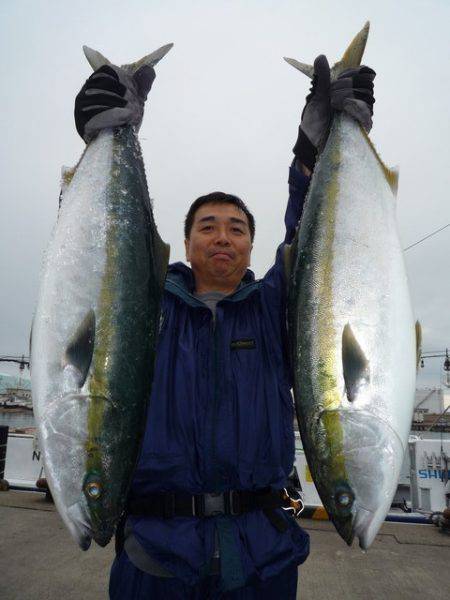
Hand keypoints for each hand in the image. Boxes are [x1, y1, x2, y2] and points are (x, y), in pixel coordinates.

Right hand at [74, 64, 155, 140]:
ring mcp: (81, 108)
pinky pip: (100, 115)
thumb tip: (150, 70)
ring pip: (105, 99)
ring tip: (134, 116)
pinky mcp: (82, 123)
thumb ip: (141, 86)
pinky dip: (117, 115)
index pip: (108, 71)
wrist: (114, 149)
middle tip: (137, 108)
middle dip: (127, 95)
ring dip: (124, 107)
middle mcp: (85, 93)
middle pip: (108, 84)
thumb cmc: (123, 124)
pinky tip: (128, 118)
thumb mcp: (135, 102)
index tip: (136, 93)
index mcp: (95, 84)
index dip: (125, 80)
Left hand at [293, 56, 375, 171]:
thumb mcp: (316, 97)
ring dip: (347, 96)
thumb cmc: (314, 121)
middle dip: (347, 85)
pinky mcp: (363, 126)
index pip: (365, 73)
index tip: (339, 78)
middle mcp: (359, 100)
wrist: (311, 141)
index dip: (353, 72)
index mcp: (351, 91)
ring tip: (333, 105)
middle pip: (366, 83)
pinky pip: (367, 111)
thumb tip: (321, 56)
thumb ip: (322, 78)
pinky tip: (343, 109)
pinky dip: (354, 107)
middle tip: (331, 95)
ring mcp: (363, 113)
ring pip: (367, 95)